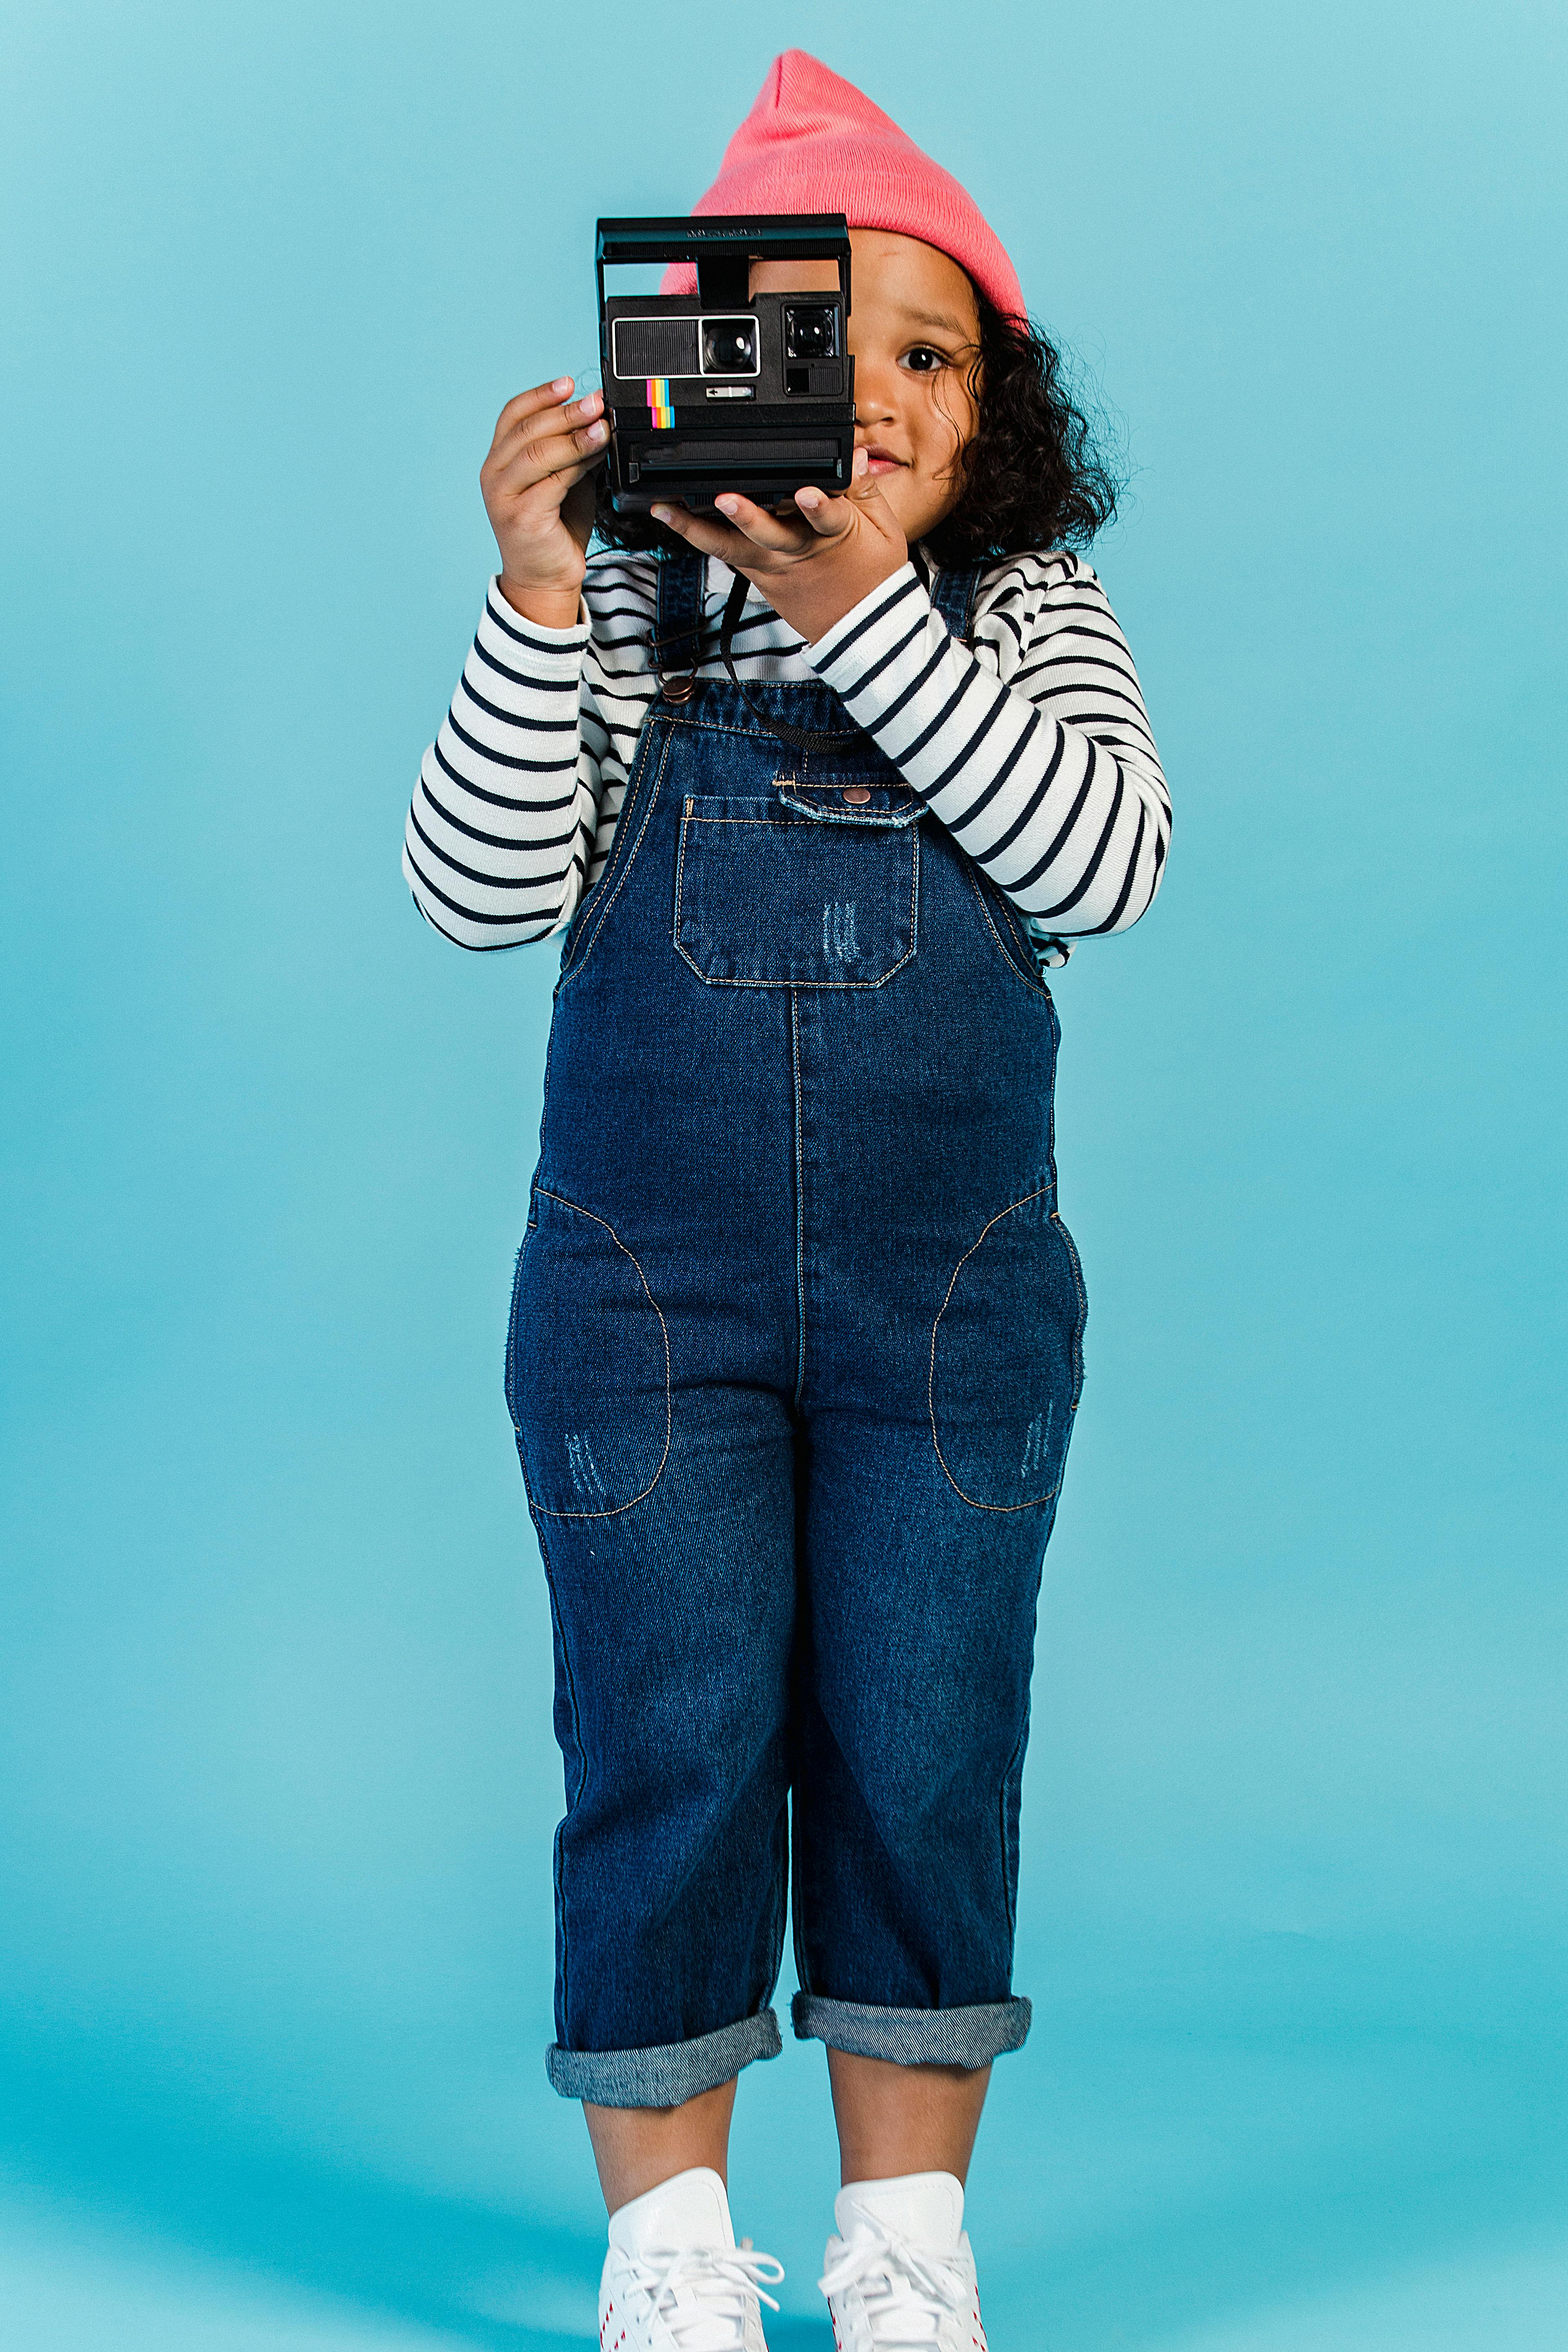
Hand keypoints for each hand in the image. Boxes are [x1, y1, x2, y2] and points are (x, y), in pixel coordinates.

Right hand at [481, 377, 607, 628]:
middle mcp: (494, 474)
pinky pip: (552, 481)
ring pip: (539, 453)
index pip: (513, 414)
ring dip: (574, 436)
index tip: (570, 383)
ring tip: (602, 425)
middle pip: (528, 430)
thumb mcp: (562, 480)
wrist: (545, 578)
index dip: (541, 395)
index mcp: (499, 460)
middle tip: (597, 403)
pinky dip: (578, 464)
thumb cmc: (554, 529)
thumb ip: (570, 452)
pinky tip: (598, 455)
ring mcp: (504, 496)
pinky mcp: (522, 516)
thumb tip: (597, 418)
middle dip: (566, 412)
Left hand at [651, 448, 907, 644]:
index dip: (818, 505)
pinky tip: (674, 519)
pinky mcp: (758, 576)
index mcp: (835, 534)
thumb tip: (854, 455)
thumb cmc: (872, 577)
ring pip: (731, 547)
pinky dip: (699, 537)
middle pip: (768, 533)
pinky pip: (725, 556)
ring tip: (668, 509)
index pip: (828, 517)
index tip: (807, 493)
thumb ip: (865, 490)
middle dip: (746, 515)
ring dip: (697, 528)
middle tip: (725, 498)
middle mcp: (797, 551)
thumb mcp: (885, 531)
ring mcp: (773, 566)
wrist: (859, 629)